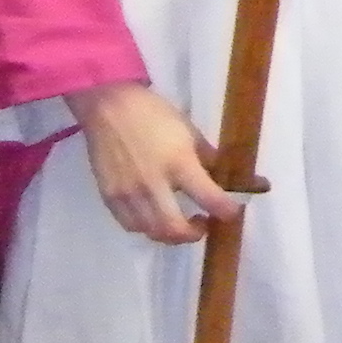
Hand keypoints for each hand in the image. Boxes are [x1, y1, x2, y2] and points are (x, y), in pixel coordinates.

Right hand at [66, 81, 242, 244]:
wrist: (110, 107)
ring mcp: (128, 194)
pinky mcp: (109, 197)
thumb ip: (207, 158)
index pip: (210, 199)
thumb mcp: (189, 131)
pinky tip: (155, 217)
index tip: (232, 212)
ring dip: (171, 234)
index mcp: (179, 162)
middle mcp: (153, 183)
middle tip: (202, 223)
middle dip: (195, 234)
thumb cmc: (154, 114)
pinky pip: (130, 225)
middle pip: (175, 229)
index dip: (227, 211)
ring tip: (179, 222)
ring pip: (152, 232)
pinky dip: (147, 228)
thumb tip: (226, 178)